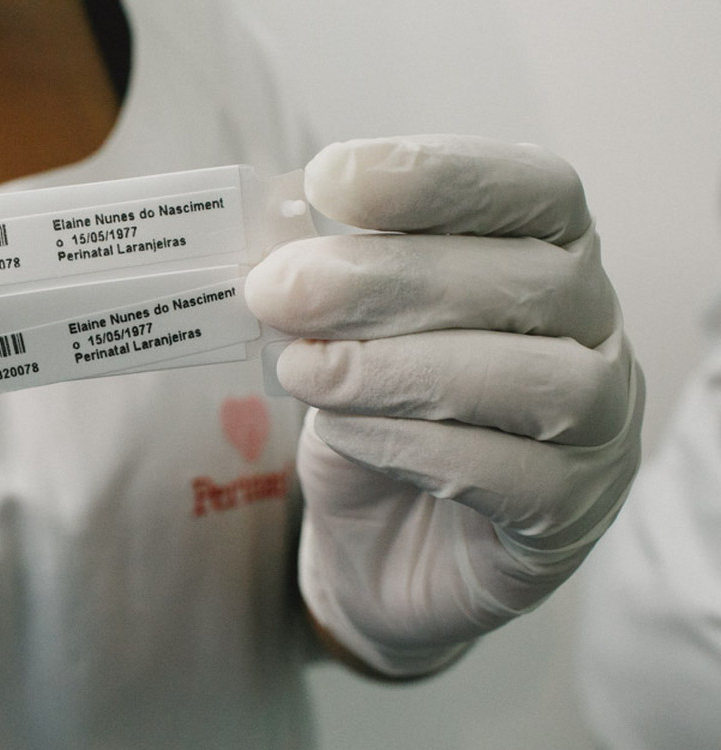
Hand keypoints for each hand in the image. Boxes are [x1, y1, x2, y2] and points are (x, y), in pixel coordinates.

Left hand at [246, 135, 642, 677]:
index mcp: (547, 257)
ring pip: (532, 381)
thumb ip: (330, 287)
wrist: (378, 547)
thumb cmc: (371, 416)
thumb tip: (281, 254)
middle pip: (527, 281)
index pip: (533, 190)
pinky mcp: (569, 515)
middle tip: (278, 289)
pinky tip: (341, 432)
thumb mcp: (340, 334)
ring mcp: (599, 428)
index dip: (438, 175)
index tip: (328, 178)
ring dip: (397, 368)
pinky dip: (411, 443)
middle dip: (386, 279)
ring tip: (303, 370)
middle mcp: (593, 332)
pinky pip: (512, 475)